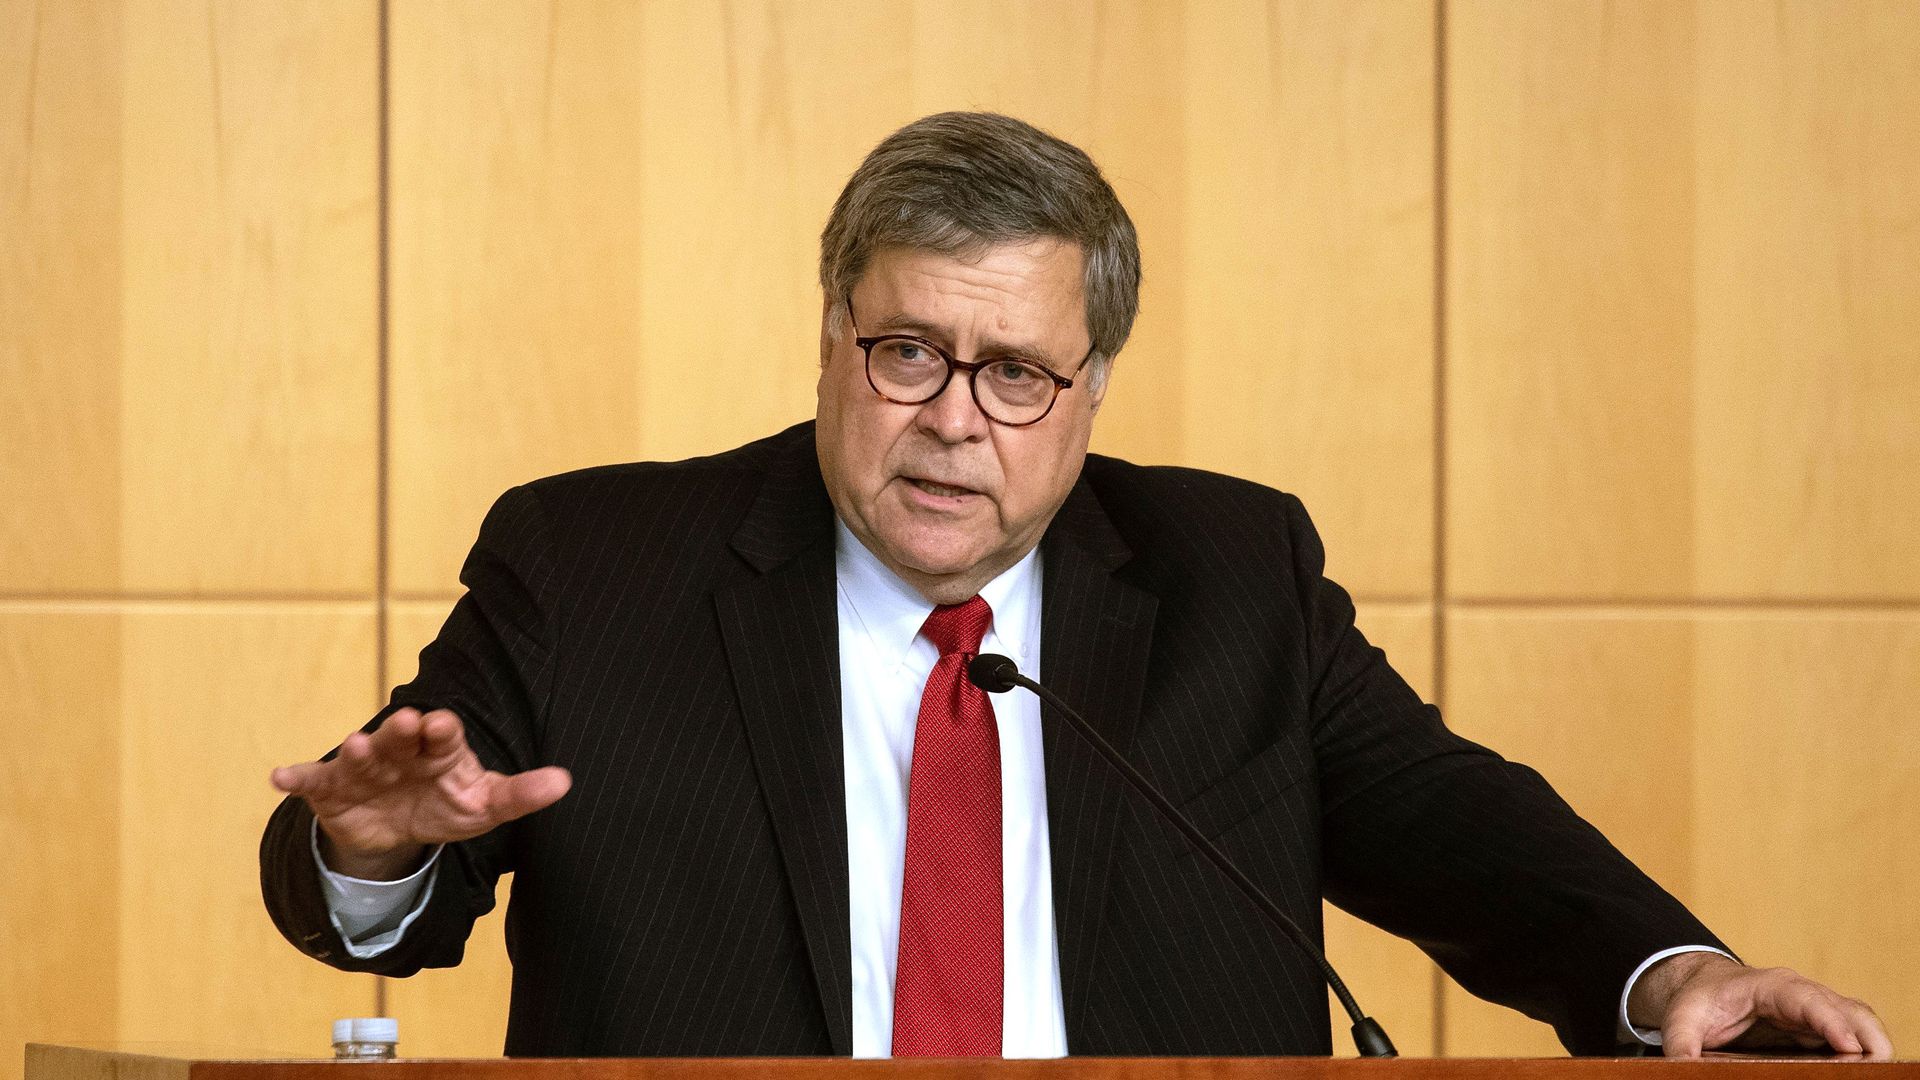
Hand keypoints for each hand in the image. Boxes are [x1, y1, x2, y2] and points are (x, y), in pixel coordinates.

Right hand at [269, 707, 571, 879]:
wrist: (397, 830)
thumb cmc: (446, 805)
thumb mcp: (484, 805)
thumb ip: (520, 794)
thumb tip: (566, 782)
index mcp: (439, 750)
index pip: (444, 735)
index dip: (443, 731)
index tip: (443, 725)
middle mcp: (400, 751)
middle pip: (401, 738)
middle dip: (402, 731)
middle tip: (407, 722)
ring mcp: (364, 769)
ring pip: (359, 757)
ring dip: (357, 751)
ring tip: (355, 746)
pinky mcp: (331, 789)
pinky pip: (310, 781)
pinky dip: (294, 778)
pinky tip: (278, 778)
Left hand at [1631, 952, 1891, 1059]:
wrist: (1707, 987)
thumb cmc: (1699, 1000)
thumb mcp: (1683, 1019)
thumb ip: (1681, 1042)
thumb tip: (1681, 1067)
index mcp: (1770, 986)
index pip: (1807, 999)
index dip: (1830, 1020)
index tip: (1848, 1045)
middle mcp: (1802, 994)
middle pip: (1848, 1009)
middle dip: (1867, 1037)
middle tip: (1877, 1068)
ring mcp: (1817, 1011)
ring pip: (1860, 1022)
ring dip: (1874, 1046)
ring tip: (1878, 1074)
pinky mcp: (1822, 1029)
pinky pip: (1856, 1036)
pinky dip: (1867, 1053)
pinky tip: (1866, 1073)